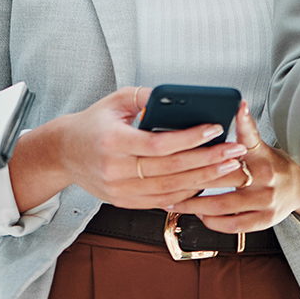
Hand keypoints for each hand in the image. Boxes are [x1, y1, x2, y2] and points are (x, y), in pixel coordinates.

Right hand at [10, 87, 245, 211]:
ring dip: (204, 179)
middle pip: (171, 170)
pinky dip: (187, 193)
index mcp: (112, 141)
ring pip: (171, 190)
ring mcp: (120, 190)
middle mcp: (115, 170)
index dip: (190, 138)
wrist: (64, 153)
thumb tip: (182, 98)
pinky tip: (207, 182)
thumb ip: (148, 96)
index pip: (158, 144)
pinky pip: (162, 201)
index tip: (215, 128)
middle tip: (235, 152)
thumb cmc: (94, 122)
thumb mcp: (117, 99)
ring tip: (229, 168)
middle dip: (208, 161)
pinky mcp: (124, 202)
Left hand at [167, 102, 299, 234]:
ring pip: (222, 205)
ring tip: (174, 202)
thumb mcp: (259, 145)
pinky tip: (198, 215)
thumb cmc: (272, 164)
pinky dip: (211, 221)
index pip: (250, 135)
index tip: (237, 106)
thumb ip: (244, 132)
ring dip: (194, 205)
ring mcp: (265, 201)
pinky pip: (232, 225)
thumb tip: (235, 105)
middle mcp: (266, 177)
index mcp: (262, 154)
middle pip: (223, 177)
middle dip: (191, 179)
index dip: (244, 120)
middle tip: (166, 177)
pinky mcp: (264, 220)